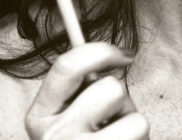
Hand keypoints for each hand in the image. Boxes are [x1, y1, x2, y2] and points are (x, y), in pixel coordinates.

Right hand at [25, 42, 148, 138]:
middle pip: (111, 89)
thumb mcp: (68, 119)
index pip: (68, 65)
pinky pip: (141, 136)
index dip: (103, 50)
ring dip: (135, 128)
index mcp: (39, 117)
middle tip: (112, 122)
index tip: (125, 55)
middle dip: (123, 102)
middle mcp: (54, 138)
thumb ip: (81, 90)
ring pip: (136, 118)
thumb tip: (117, 55)